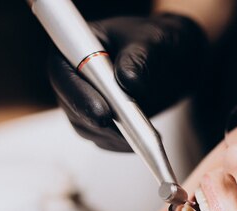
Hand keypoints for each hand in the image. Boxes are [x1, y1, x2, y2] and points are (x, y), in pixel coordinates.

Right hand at [48, 14, 206, 151]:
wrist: (173, 59)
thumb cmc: (156, 41)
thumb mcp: (152, 40)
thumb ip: (139, 57)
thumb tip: (129, 81)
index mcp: (75, 46)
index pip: (63, 72)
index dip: (77, 95)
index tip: (102, 114)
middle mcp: (73, 77)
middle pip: (71, 106)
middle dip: (98, 123)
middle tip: (128, 134)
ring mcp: (84, 101)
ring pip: (87, 128)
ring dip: (114, 136)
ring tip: (144, 137)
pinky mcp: (99, 121)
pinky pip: (105, 140)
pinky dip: (123, 144)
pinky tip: (145, 141)